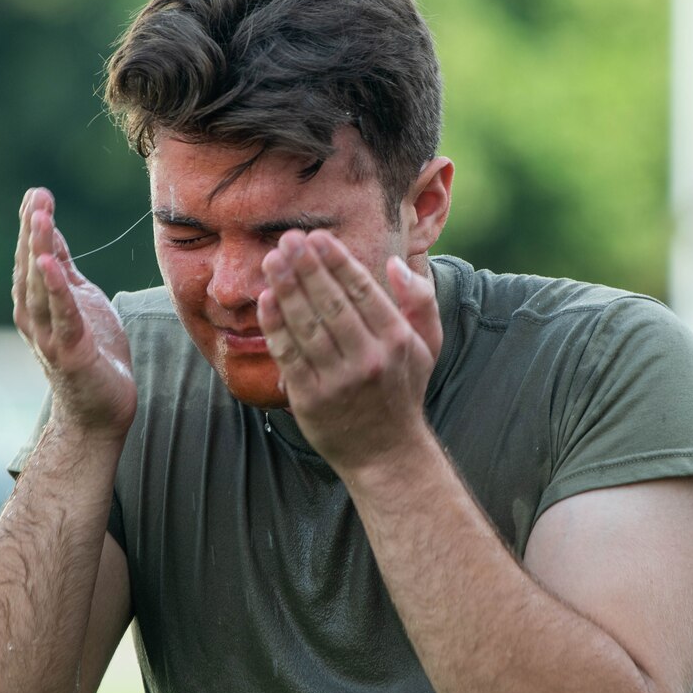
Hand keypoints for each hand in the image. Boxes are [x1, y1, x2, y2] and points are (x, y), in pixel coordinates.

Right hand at [12, 188, 134, 439]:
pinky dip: (55, 289)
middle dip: (33, 229)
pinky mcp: (69, 350)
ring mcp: (49, 334)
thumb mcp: (81, 301)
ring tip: (41, 217)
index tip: (37, 194)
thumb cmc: (91, 355)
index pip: (32, 256)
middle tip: (37, 196)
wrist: (98, 411)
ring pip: (41, 285)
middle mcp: (35, 316)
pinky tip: (50, 263)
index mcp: (37, 303)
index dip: (33, 225)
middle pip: (31, 265)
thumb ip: (66, 271)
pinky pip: (62, 314)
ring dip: (40, 249)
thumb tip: (53, 233)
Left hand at [257, 230, 440, 471]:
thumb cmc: (403, 391)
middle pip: (331, 304)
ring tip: (273, 260)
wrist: (386, 454)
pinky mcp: (310, 399)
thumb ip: (419, 301)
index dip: (337, 261)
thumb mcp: (427, 345)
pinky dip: (275, 326)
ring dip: (287, 289)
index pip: (362, 291)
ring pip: (307, 326)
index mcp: (396, 340)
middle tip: (288, 240)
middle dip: (307, 267)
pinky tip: (265, 301)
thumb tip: (394, 263)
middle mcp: (368, 359)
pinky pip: (288, 356)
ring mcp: (338, 381)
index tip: (317, 237)